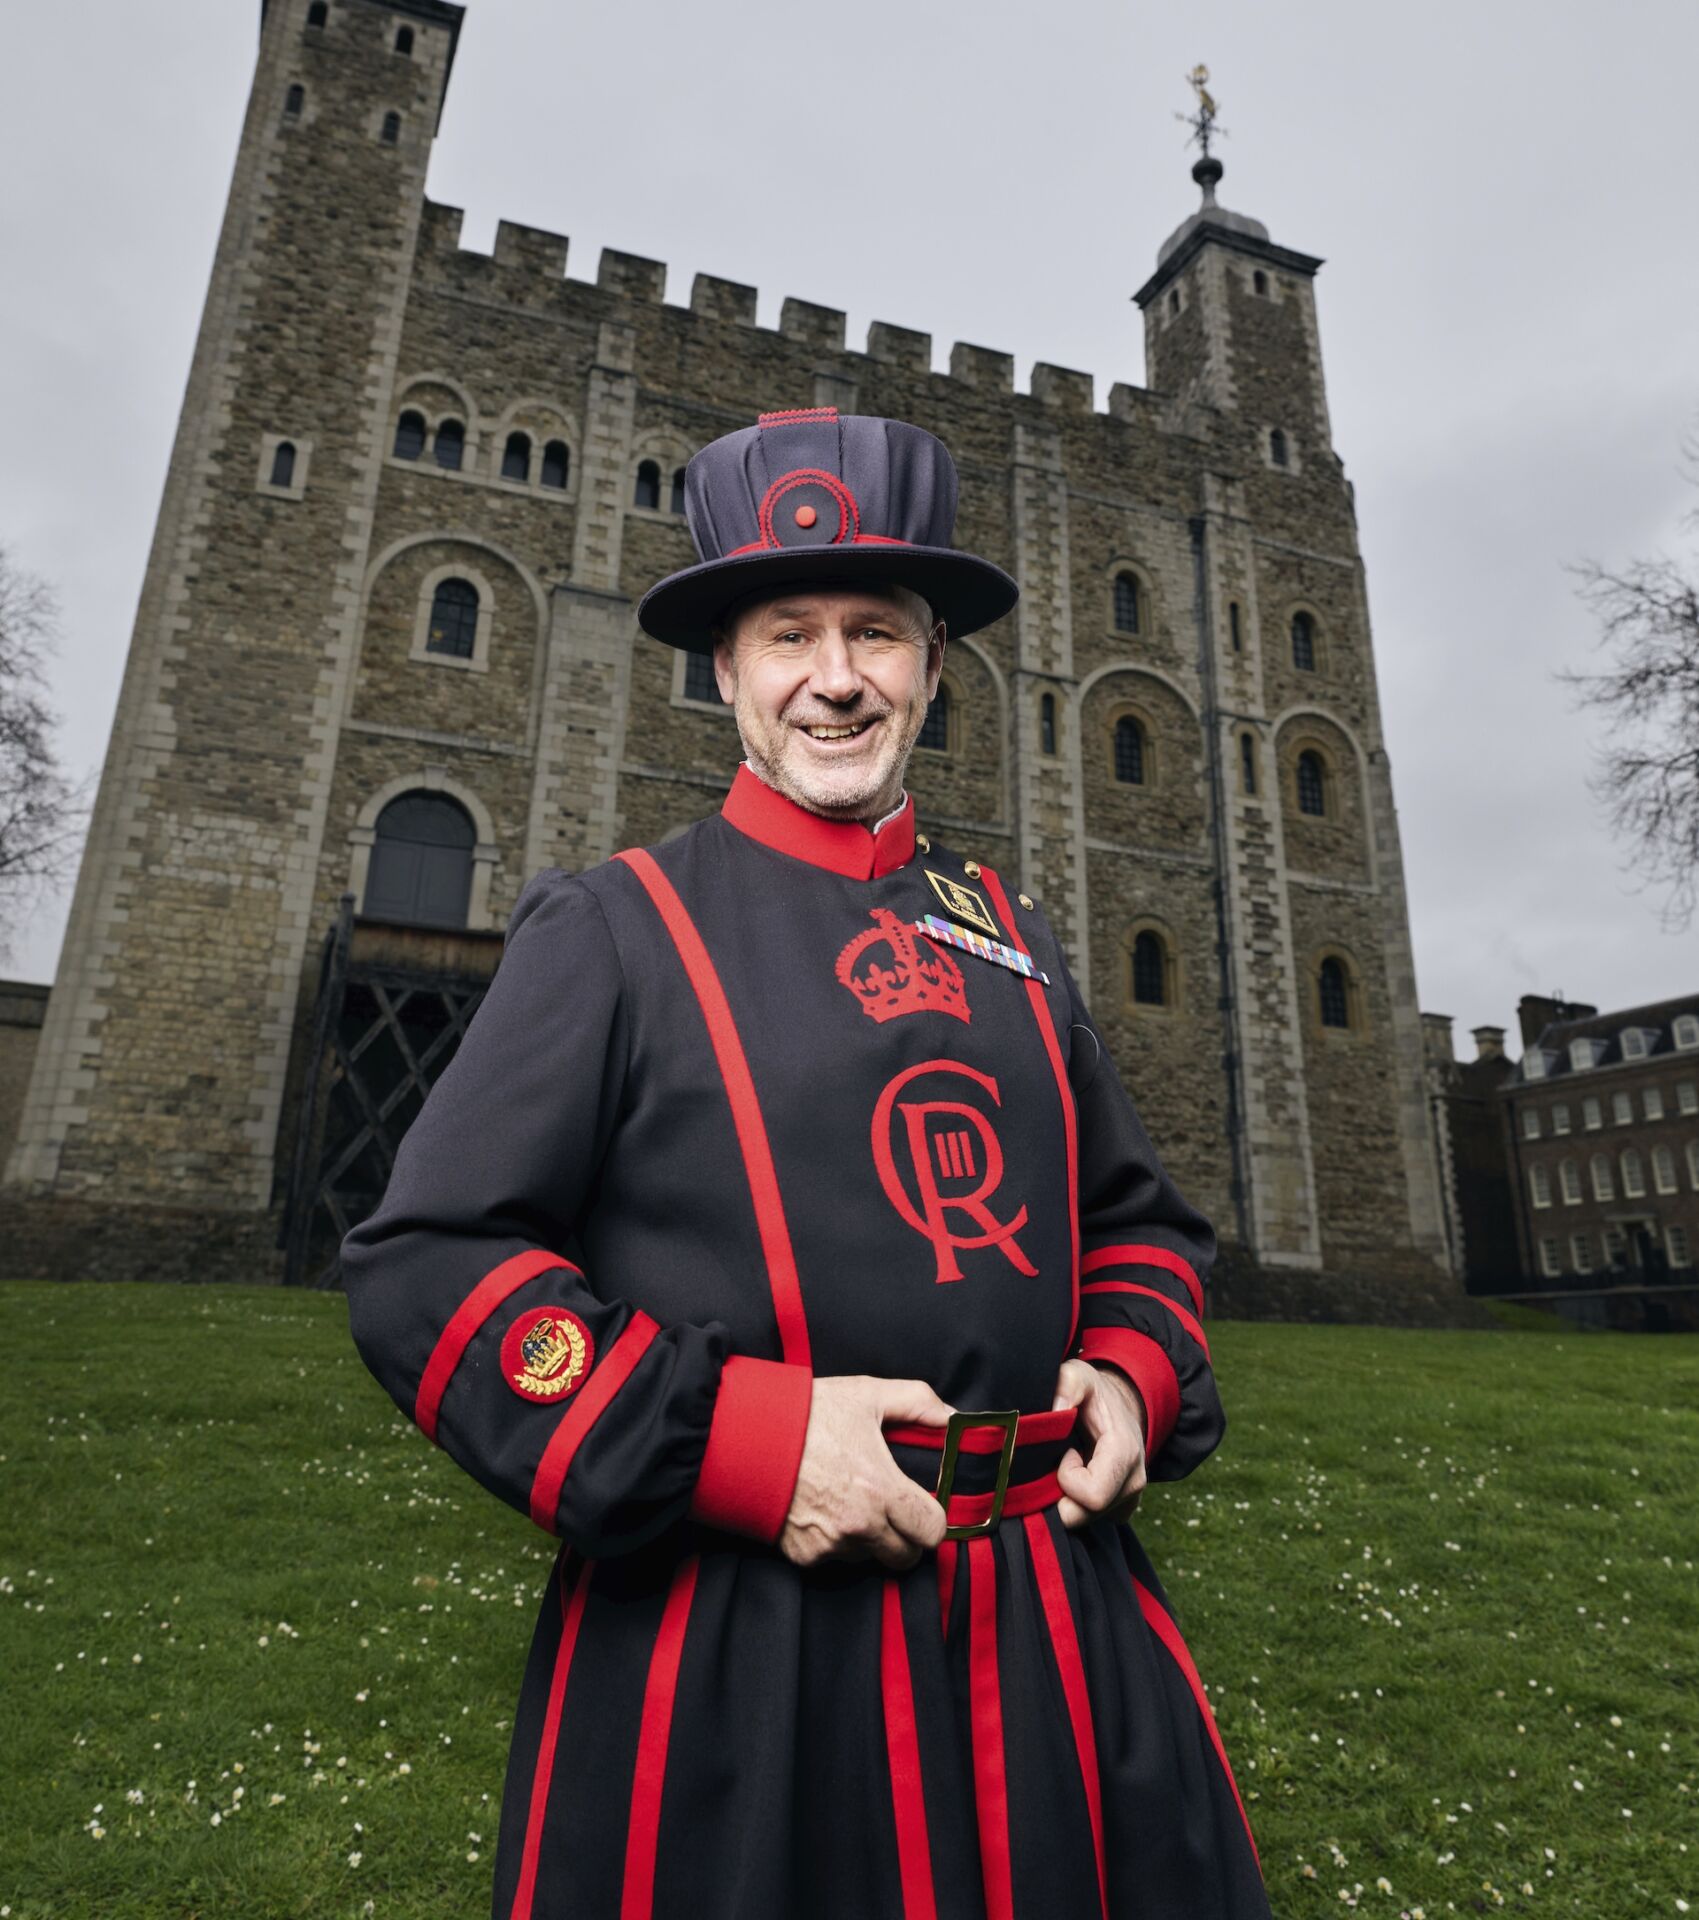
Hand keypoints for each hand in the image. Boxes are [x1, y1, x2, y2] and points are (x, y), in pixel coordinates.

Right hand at [777, 1375, 954, 1570]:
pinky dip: (835, 1540)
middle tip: (894, 1508)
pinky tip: (822, 1508)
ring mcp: (829, 1545)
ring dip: (869, 1538)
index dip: (933, 1519)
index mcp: (881, 1490)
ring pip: (869, 1557)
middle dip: (906, 1536)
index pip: (932, 1532)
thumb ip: (919, 1403)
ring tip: (850, 1499)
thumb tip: (955, 1418)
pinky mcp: (803, 1555)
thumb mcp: (866, 1394)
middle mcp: (859, 1526)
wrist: (744, 1435)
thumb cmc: (806, 1414)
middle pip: (905, 1556)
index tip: (925, 1506)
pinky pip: (834, 1558)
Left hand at [1051, 1357, 1146, 1529]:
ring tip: (1066, 1466)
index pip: (1092, 1496)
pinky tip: (1073, 1479)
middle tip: (1056, 1463)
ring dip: (1065, 1499)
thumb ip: (1068, 1383)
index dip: (1067, 1478)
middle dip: (1059, 1495)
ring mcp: (1130, 1499)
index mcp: (1125, 1453)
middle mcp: (1134, 1481)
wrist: (1117, 1407)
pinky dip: (1075, 1505)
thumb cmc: (1093, 1394)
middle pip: (1083, 1516)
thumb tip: (1056, 1409)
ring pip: (1085, 1521)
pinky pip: (1090, 1520)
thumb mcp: (1079, 1375)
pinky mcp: (1121, 1509)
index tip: (1065, 1452)